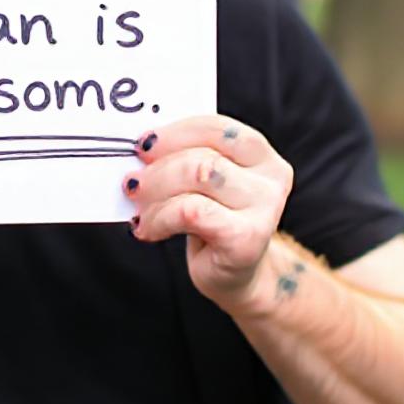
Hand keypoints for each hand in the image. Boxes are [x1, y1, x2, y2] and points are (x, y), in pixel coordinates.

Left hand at [122, 116, 292, 313]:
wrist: (233, 275)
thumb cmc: (211, 222)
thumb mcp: (202, 184)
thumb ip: (184, 158)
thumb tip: (140, 147)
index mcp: (260, 154)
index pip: (218, 128)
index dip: (177, 132)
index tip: (144, 143)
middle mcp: (271, 178)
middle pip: (205, 155)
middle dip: (159, 167)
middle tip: (132, 181)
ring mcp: (265, 208)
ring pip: (199, 177)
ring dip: (156, 191)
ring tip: (138, 208)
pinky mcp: (247, 238)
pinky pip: (192, 212)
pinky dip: (160, 217)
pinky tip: (146, 228)